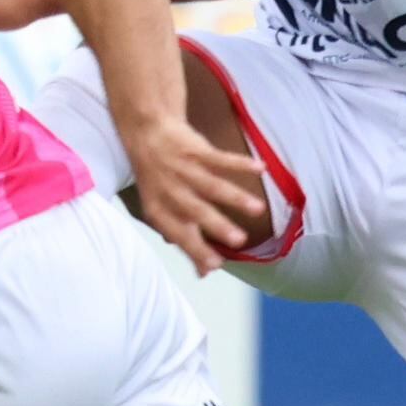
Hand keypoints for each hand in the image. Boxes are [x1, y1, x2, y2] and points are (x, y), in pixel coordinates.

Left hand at [114, 106, 269, 275]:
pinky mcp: (195, 149)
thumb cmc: (159, 180)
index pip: (177, 233)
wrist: (145, 133)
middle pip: (195, 211)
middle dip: (217, 226)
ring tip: (257, 210)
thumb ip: (184, 238)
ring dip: (235, 197)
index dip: (195, 249)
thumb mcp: (161, 208)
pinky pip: (220, 158)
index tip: (215, 266)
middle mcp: (169, 190)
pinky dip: (240, 163)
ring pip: (211, 185)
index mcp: (158, 209)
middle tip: (239, 241)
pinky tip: (261, 169)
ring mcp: (182, 169)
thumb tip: (205, 272)